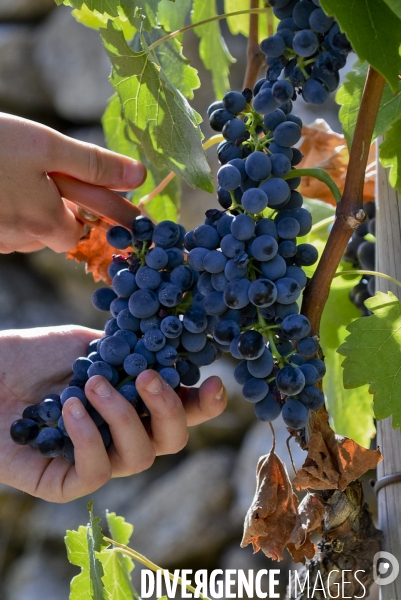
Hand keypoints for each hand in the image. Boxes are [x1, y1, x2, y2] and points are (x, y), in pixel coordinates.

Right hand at [0, 113, 146, 253]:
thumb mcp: (48, 146)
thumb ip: (95, 164)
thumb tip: (140, 177)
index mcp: (43, 221)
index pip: (76, 235)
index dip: (79, 214)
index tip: (74, 191)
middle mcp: (18, 238)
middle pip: (49, 235)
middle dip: (51, 209)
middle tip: (38, 175)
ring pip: (23, 232)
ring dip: (26, 209)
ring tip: (11, 174)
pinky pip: (1, 228)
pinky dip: (4, 210)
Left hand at [0, 327, 226, 502]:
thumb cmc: (34, 356)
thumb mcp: (90, 345)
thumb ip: (131, 354)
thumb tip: (171, 353)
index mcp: (134, 402)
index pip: (182, 410)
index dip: (205, 403)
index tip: (213, 382)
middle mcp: (121, 434)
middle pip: (172, 441)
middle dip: (169, 410)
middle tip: (147, 377)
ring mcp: (95, 459)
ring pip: (139, 457)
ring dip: (123, 417)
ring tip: (92, 383)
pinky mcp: (63, 482)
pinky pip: (95, 473)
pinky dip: (88, 438)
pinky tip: (70, 408)